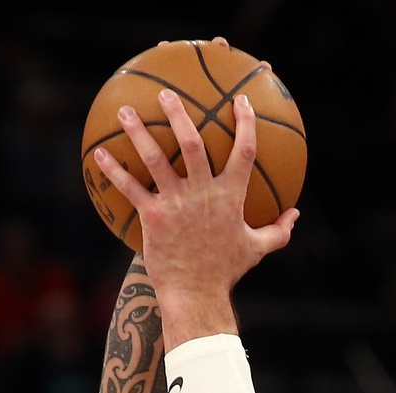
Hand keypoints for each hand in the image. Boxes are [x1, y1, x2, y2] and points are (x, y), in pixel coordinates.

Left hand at [93, 90, 297, 342]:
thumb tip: (296, 214)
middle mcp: (203, 194)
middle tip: (167, 94)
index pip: (244, 151)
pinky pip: (130, 188)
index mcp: (230, 197)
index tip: (240, 101)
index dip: (245, 123)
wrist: (197, 295)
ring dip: (139, 132)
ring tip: (127, 111)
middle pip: (192, 143)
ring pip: (156, 158)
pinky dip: (113, 170)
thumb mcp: (257, 249)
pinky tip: (98, 154)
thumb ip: (279, 230)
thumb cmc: (226, 271)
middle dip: (179, 114)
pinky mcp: (153, 217)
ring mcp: (177, 204)